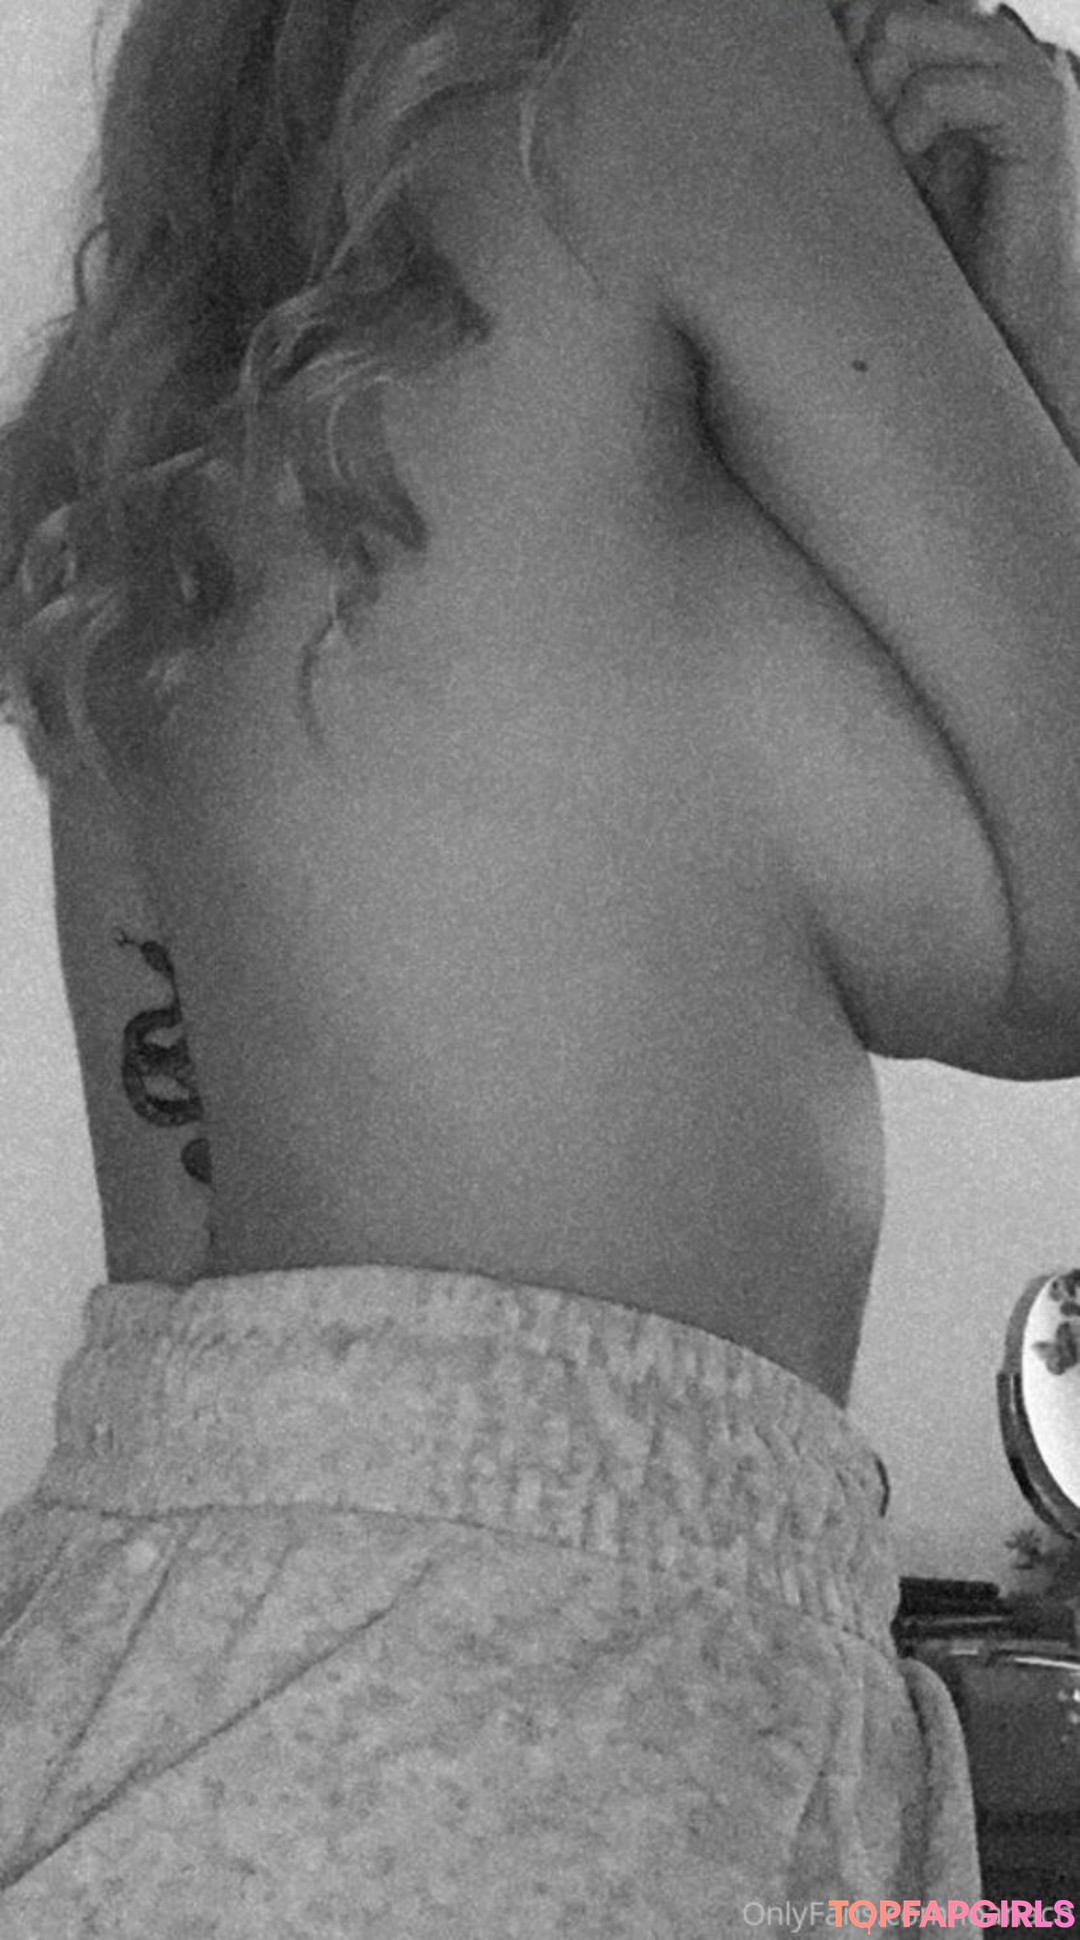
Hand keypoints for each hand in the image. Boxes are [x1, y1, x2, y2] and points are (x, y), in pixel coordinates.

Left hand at [835, 0, 1079, 357]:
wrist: (1013, 312)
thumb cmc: (949, 247)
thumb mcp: (895, 156)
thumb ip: (868, 99)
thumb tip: (805, 58)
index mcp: (969, 44)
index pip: (882, 3)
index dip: (840, 42)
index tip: (827, 109)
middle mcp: (999, 40)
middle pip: (883, 6)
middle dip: (851, 73)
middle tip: (864, 147)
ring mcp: (1025, 66)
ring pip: (901, 26)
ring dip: (872, 99)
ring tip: (888, 160)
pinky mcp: (1036, 109)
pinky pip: (935, 90)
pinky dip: (906, 134)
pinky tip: (913, 178)